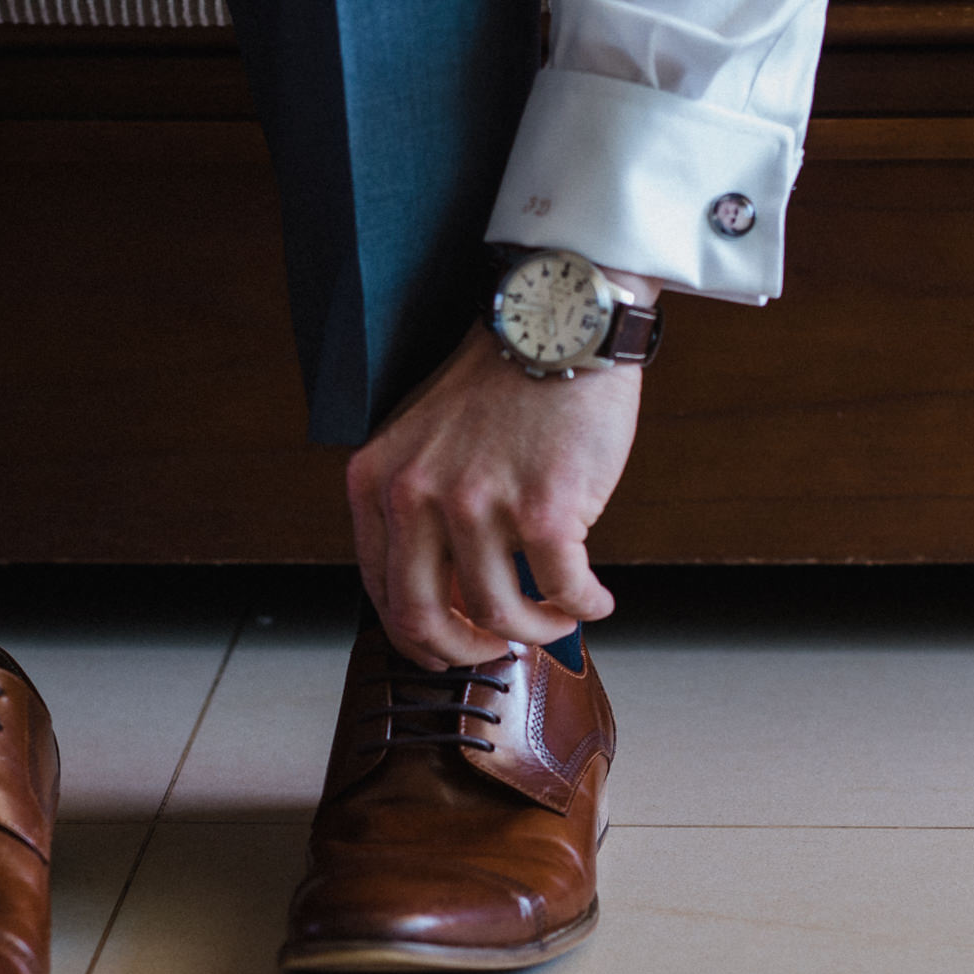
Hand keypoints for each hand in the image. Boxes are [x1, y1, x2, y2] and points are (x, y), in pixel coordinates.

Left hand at [347, 321, 641, 669]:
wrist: (559, 322)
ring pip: (500, 614)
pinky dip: (584, 606)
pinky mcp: (544, 508)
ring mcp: (478, 503)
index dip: (420, 638)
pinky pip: (563, 589)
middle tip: (497, 649)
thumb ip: (419, 509)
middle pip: (424, 621)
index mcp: (378, 481)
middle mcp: (417, 494)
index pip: (382, 594)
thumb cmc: (502, 382)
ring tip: (559, 615)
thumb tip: (449, 598)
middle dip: (465, 651)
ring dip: (537, 629)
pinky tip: (595, 600)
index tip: (451, 646)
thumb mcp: (425, 440)